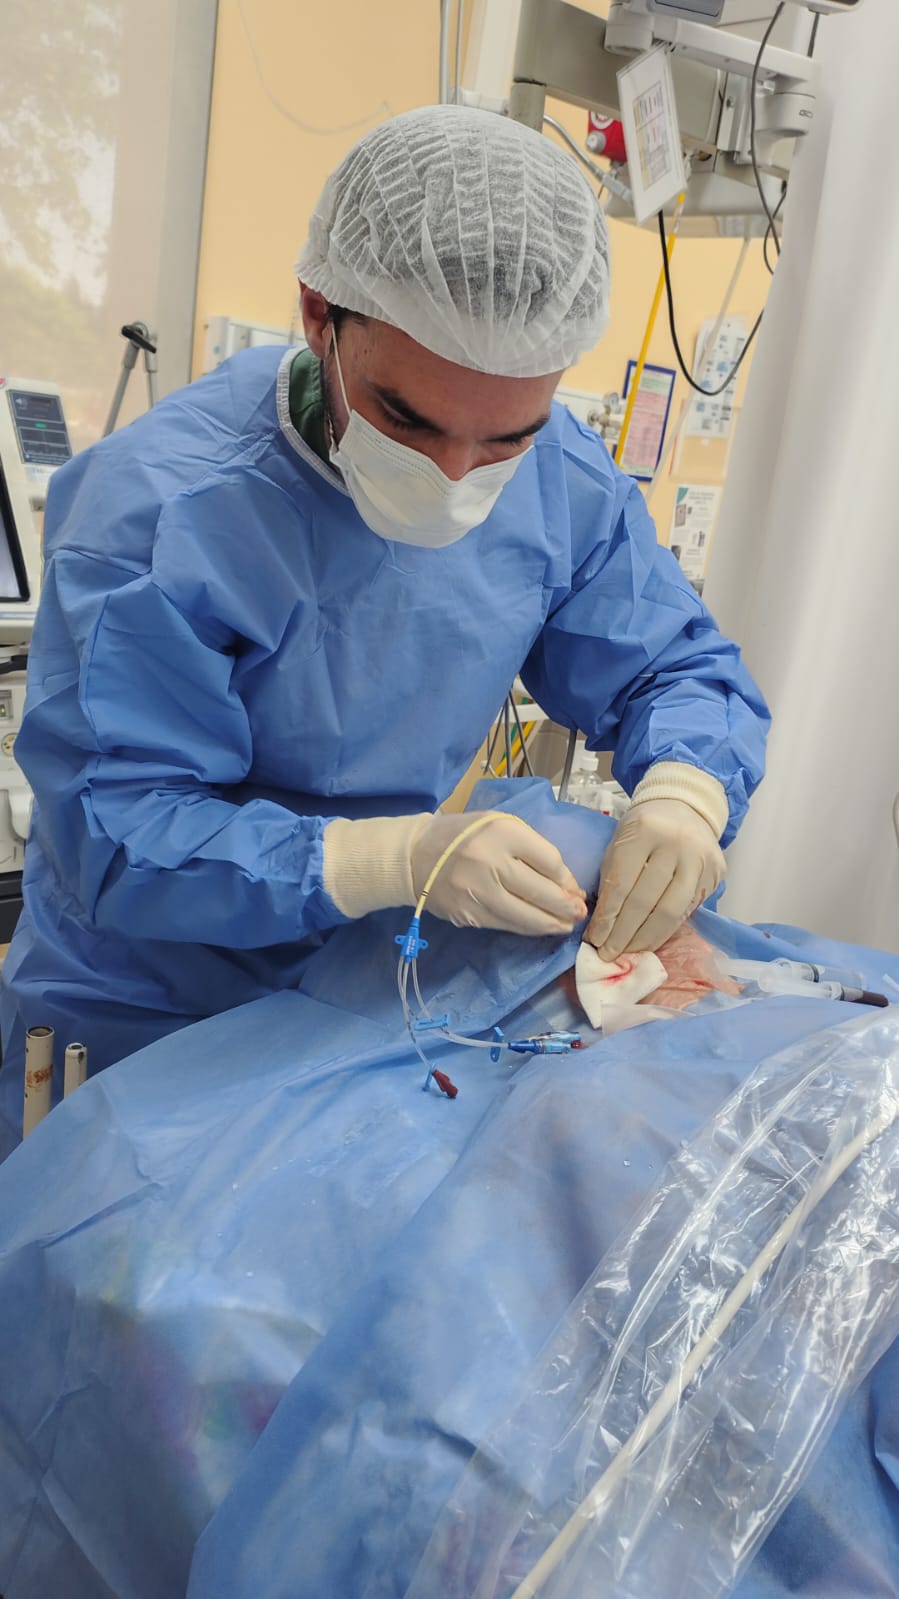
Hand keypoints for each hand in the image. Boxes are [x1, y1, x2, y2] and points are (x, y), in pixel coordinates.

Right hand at [412, 811, 587, 936]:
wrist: (415, 855)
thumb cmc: (464, 835)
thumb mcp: (500, 825)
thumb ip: (534, 849)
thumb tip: (567, 886)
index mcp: (502, 832)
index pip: (550, 861)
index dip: (567, 880)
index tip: (575, 889)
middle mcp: (491, 862)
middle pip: (543, 892)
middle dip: (567, 907)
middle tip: (579, 913)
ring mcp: (479, 892)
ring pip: (527, 917)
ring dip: (553, 924)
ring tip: (566, 925)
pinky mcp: (469, 915)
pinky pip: (508, 926)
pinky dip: (528, 928)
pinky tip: (539, 927)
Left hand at [586, 798, 724, 959]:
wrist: (685, 807)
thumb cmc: (644, 829)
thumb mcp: (620, 842)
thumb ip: (611, 878)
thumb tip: (601, 926)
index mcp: (644, 831)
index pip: (621, 884)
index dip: (607, 918)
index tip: (594, 940)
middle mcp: (676, 844)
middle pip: (645, 902)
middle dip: (623, 934)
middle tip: (608, 955)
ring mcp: (699, 860)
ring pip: (670, 912)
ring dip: (646, 939)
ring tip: (628, 953)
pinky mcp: (715, 873)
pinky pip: (687, 910)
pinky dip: (666, 929)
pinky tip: (650, 940)